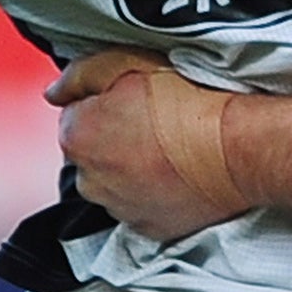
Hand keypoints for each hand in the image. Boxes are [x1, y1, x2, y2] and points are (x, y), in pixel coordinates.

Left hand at [49, 49, 244, 240]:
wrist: (237, 148)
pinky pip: (137, 205)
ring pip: (112, 180)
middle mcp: (88, 180)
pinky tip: (174, 171)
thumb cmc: (188, 100)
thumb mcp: (129, 61)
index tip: (133, 96)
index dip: (104, 100)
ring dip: (127, 166)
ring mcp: (118, 209)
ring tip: (167, 146)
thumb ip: (80, 73)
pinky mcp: (147, 229)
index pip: (74, 113)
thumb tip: (54, 91)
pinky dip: (149, 191)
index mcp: (78, 136)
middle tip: (152, 119)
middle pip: (91, 150)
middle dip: (111, 135)